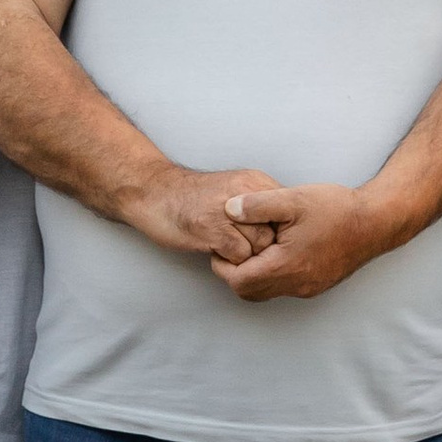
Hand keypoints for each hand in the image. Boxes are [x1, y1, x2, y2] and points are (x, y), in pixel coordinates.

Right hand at [123, 162, 283, 262]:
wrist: (154, 192)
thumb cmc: (193, 196)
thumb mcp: (233, 188)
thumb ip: (260, 203)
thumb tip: (287, 228)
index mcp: (253, 181)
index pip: (287, 212)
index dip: (280, 232)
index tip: (270, 240)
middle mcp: (245, 193)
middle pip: (277, 232)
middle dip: (265, 246)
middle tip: (244, 246)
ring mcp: (228, 211)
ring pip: (261, 246)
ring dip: (247, 254)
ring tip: (229, 247)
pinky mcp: (212, 229)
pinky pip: (240, 256)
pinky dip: (230, 260)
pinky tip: (216, 250)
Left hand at [212, 179, 389, 302]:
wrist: (376, 222)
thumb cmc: (336, 209)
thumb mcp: (293, 198)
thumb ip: (257, 205)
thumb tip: (228, 209)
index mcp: (286, 266)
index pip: (238, 281)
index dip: (223, 264)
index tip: (223, 244)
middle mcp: (296, 285)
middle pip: (249, 292)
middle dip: (235, 272)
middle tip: (232, 248)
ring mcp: (308, 288)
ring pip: (266, 292)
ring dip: (254, 274)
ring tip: (254, 247)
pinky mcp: (317, 285)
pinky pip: (284, 288)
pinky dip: (272, 274)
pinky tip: (277, 250)